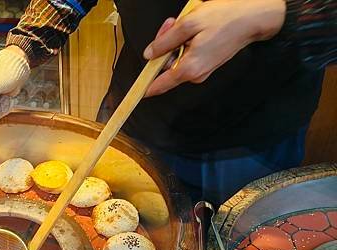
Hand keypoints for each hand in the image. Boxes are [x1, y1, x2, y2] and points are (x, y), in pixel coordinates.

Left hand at [143, 0, 285, 96]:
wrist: (252, 17)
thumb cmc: (224, 19)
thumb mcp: (188, 25)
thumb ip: (165, 42)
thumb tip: (149, 54)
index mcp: (188, 68)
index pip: (159, 85)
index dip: (145, 87)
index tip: (136, 93)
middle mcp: (195, 74)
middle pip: (166, 65)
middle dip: (163, 44)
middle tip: (171, 24)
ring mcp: (202, 70)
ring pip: (176, 57)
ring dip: (175, 40)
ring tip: (185, 22)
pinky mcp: (207, 63)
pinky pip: (187, 55)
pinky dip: (185, 41)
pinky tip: (192, 28)